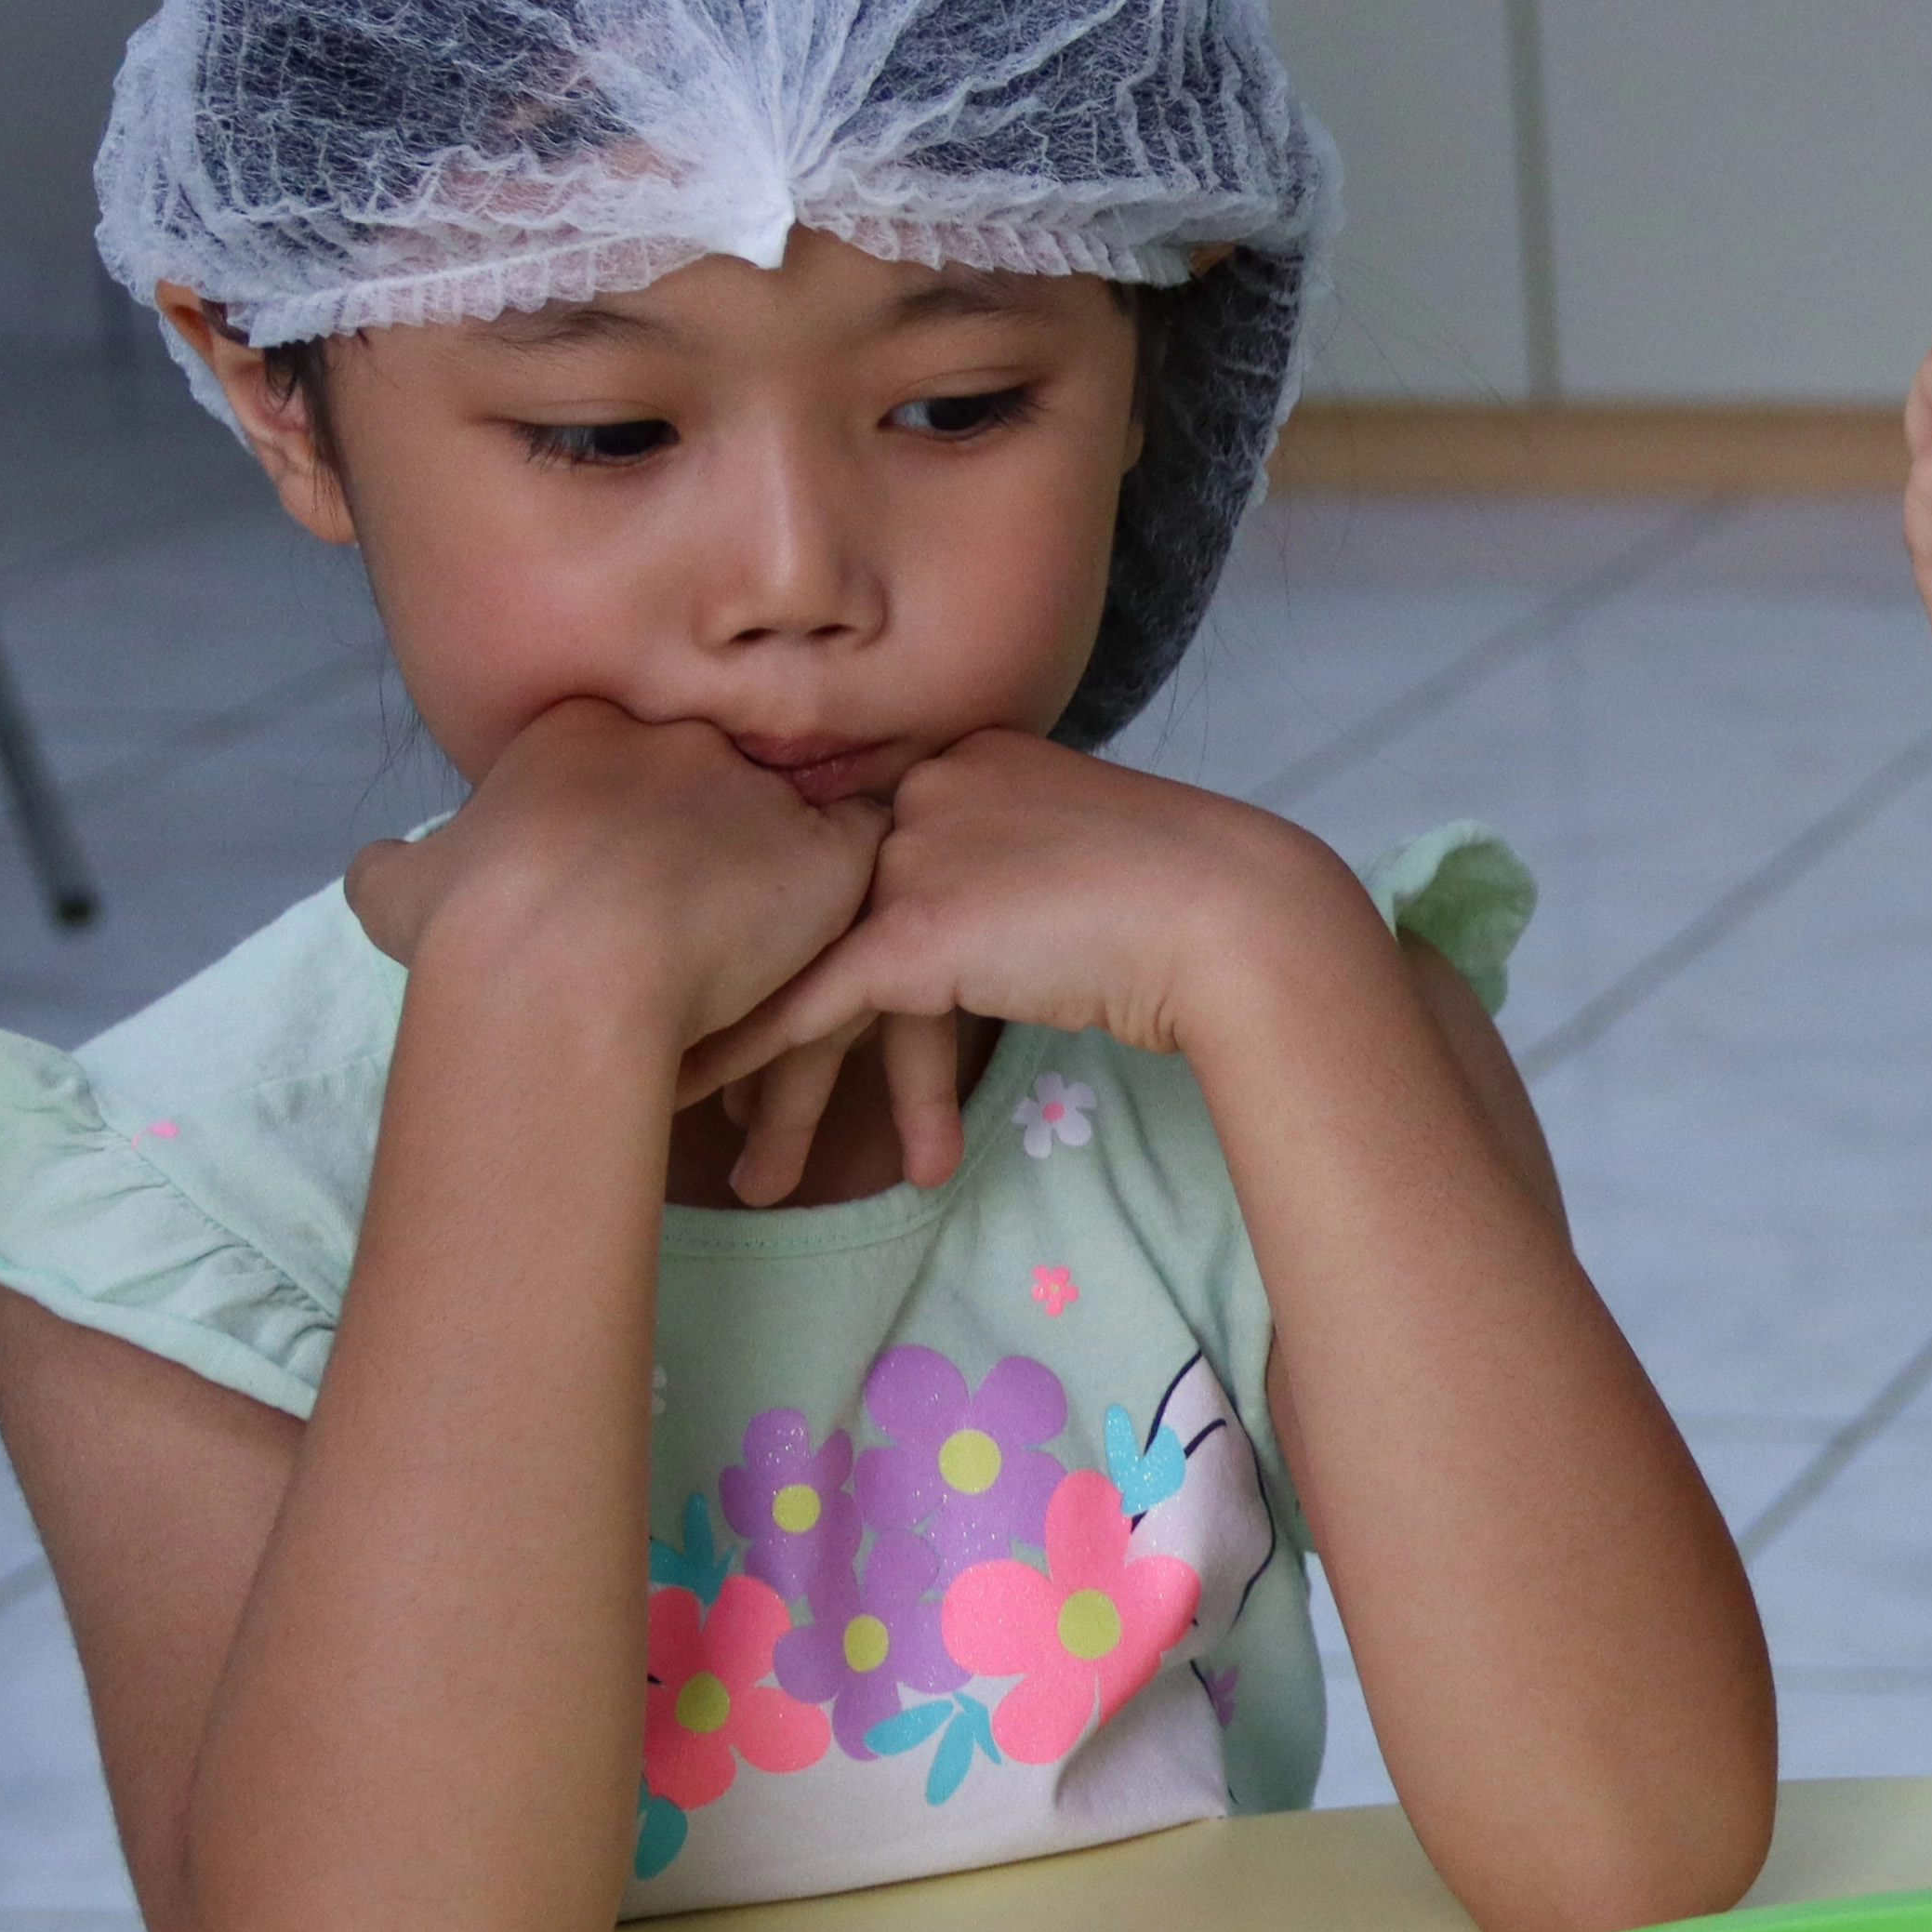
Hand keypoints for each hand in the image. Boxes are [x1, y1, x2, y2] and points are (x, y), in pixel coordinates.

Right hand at [345, 695, 886, 1055]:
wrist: (564, 968)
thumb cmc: (471, 929)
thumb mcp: (402, 890)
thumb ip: (399, 869)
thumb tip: (390, 870)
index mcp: (578, 735)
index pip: (622, 757)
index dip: (623, 821)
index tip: (616, 884)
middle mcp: (676, 740)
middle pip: (709, 775)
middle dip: (706, 835)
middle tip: (698, 911)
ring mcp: (757, 788)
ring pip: (788, 811)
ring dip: (782, 861)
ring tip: (771, 928)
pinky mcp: (829, 849)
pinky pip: (864, 849)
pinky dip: (853, 886)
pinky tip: (834, 929)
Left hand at [672, 730, 1368, 1195]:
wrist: (1235, 918)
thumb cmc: (1193, 903)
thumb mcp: (1091, 856)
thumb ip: (1019, 865)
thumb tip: (998, 920)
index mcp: (960, 762)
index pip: (855, 858)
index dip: (794, 933)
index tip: (751, 993)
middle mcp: (918, 793)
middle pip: (814, 913)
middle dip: (755, 1000)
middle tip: (717, 1085)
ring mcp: (910, 854)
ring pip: (804, 968)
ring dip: (763, 1077)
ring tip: (740, 1169)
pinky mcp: (914, 928)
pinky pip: (810, 1007)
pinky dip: (749, 1056)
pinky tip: (696, 1101)